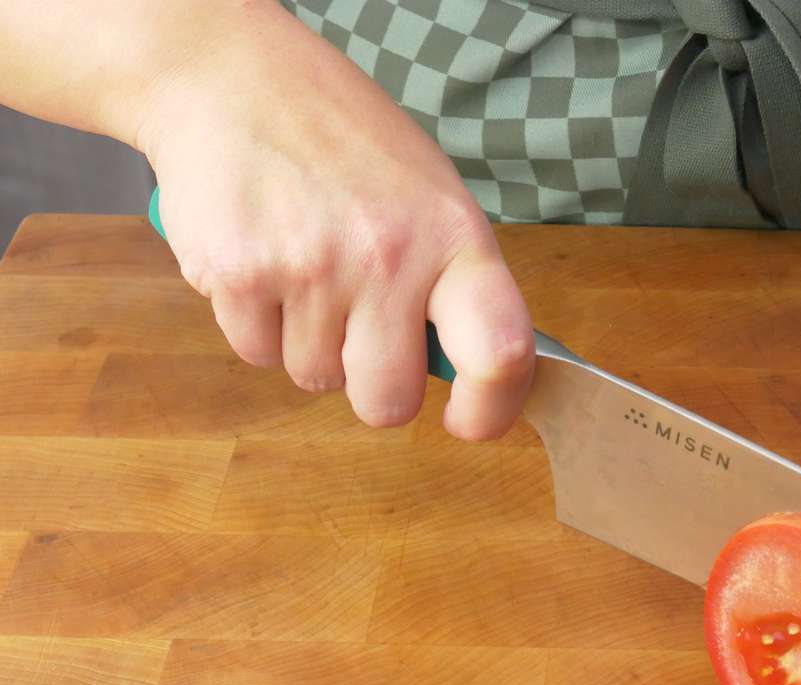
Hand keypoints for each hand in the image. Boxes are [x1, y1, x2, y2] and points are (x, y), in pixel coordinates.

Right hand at [138, 2, 530, 438]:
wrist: (230, 77)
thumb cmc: (343, 143)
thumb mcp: (429, 196)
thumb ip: (450, 282)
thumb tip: (465, 371)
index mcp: (455, 237)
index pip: (500, 352)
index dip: (491, 409)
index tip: (468, 421)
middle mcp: (389, 257)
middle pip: (386, 400)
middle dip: (371, 389)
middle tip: (361, 339)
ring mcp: (311, 268)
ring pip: (313, 378)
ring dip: (307, 343)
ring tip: (303, 267)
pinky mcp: (238, 274)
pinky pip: (255, 352)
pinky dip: (255, 323)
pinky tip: (262, 258)